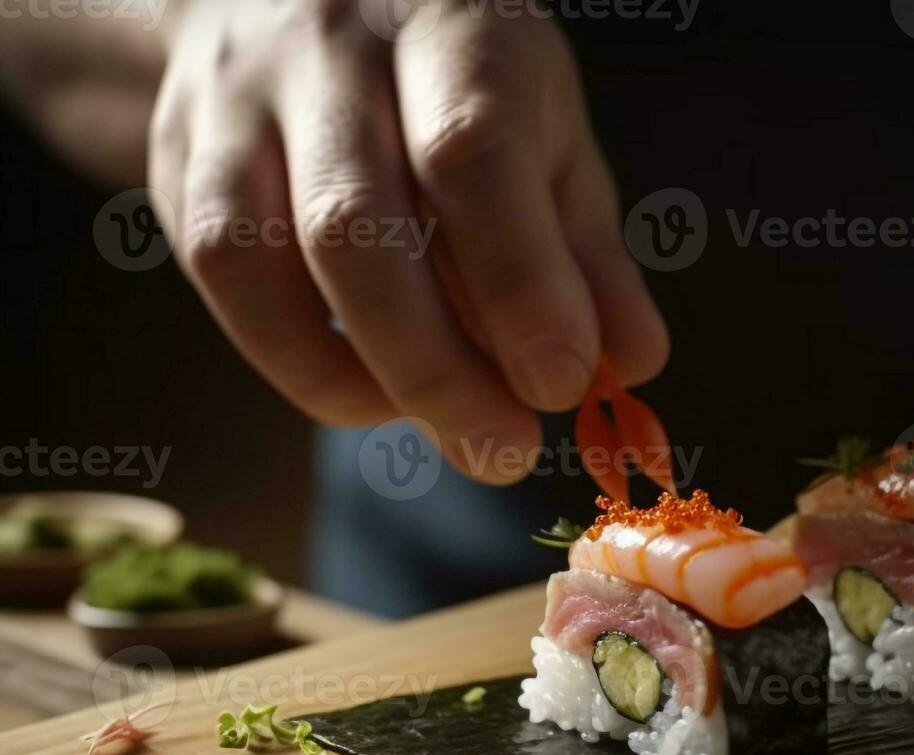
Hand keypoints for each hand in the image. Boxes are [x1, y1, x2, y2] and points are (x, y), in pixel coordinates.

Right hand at [150, 0, 667, 480]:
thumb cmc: (461, 84)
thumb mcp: (552, 139)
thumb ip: (589, 250)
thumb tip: (632, 362)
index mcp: (450, 29)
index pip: (470, 153)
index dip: (519, 282)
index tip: (563, 383)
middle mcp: (327, 50)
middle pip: (355, 225)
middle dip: (438, 366)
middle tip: (507, 451)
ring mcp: (234, 99)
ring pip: (261, 258)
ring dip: (363, 376)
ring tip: (451, 432)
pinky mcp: (179, 152)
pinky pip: (222, 280)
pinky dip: (298, 362)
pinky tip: (372, 395)